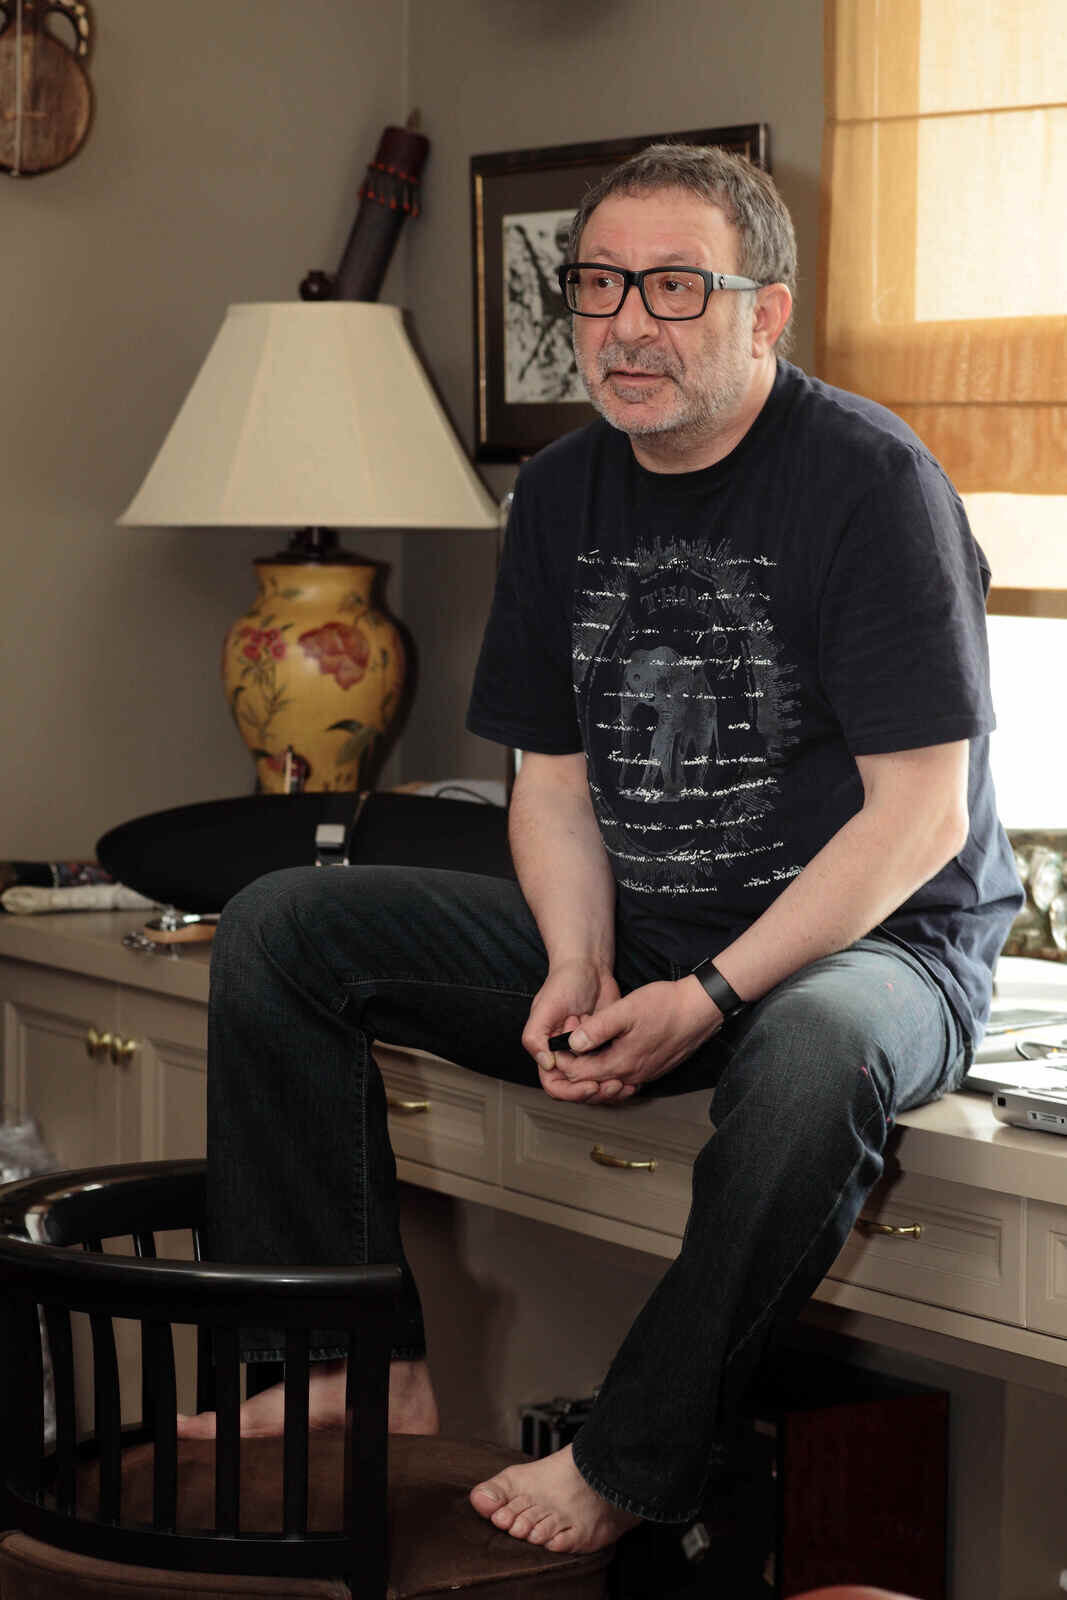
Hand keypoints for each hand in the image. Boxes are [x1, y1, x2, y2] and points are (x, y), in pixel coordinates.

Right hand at [523, 961, 622, 1103]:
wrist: (590, 967)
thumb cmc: (563, 983)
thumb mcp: (545, 1007)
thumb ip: (536, 1036)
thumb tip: (547, 1064)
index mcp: (548, 1052)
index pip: (555, 1085)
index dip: (571, 1091)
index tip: (590, 1085)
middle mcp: (567, 1056)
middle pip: (578, 1090)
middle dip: (596, 1093)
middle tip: (614, 1086)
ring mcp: (588, 1054)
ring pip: (597, 1084)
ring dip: (610, 1089)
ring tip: (624, 1083)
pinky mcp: (606, 1048)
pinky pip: (612, 1071)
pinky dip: (621, 1076)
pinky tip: (633, 1076)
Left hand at [547, 976, 721, 1102]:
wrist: (700, 1008)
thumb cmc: (665, 1005)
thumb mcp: (626, 1010)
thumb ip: (597, 1029)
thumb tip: (573, 1043)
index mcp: (621, 1062)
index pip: (579, 1074)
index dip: (563, 1059)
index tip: (558, 1040)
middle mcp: (631, 1075)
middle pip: (592, 1082)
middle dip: (575, 1065)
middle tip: (568, 1043)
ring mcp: (644, 1075)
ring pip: (608, 1082)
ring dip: (592, 1069)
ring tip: (584, 1048)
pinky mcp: (653, 1069)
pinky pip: (624, 1078)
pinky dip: (610, 1069)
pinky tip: (608, 1053)